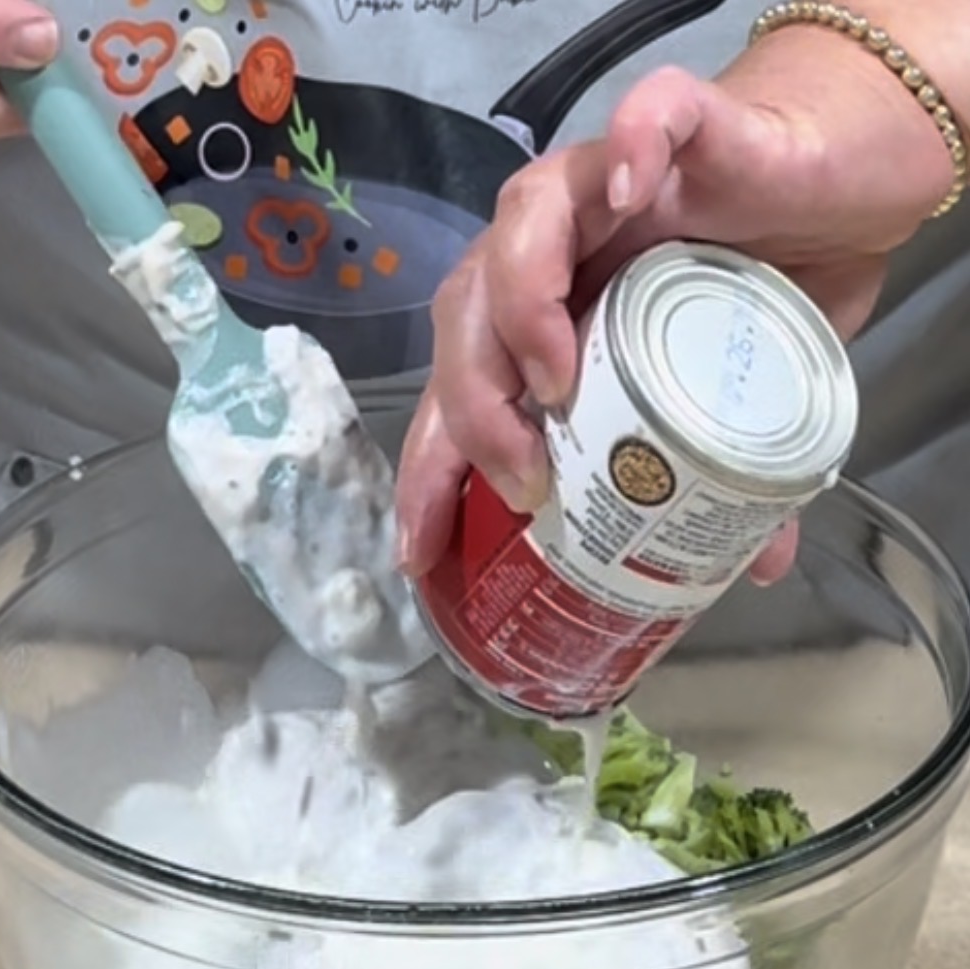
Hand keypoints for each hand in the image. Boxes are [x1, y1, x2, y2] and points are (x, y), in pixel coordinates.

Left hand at [395, 29, 955, 582]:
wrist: (832, 194)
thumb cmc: (751, 304)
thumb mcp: (721, 409)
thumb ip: (726, 476)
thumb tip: (758, 568)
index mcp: (534, 326)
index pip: (454, 399)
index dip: (427, 472)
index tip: (419, 551)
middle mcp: (547, 252)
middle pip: (465, 317)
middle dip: (472, 409)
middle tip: (523, 484)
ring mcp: (603, 186)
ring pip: (518, 224)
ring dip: (519, 306)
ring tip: (554, 384)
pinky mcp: (680, 127)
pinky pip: (642, 117)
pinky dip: (631, 146)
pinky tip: (631, 195)